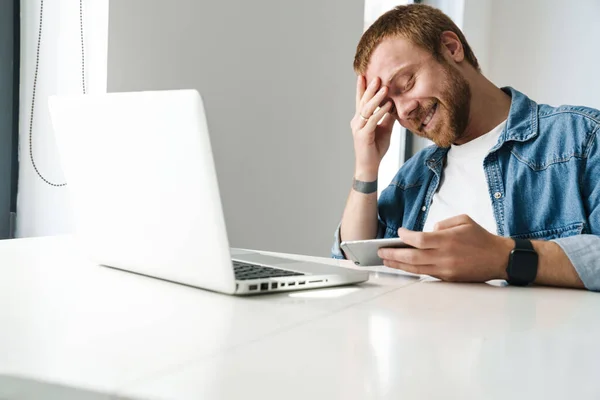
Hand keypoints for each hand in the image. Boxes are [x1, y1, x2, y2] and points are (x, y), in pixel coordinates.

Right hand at [351, 76, 395, 178]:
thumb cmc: (375, 149)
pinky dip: (381, 112)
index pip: (361, 100)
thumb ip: (387, 117)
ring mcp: (358, 128)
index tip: (364, 75)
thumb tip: (395, 105)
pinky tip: (388, 106)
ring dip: (376, 98)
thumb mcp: (384, 129)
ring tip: (385, 88)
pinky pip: (372, 121)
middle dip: (370, 88)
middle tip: (377, 76)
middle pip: (363, 101)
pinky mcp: (363, 136)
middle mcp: (356, 122)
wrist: (369, 166)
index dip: (362, 88)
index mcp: (360, 119)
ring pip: (367, 109)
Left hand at [377, 215, 513, 281]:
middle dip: (393, 254)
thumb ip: (442, 224)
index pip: (419, 239)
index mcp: (448, 240)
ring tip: (386, 260)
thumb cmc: (481, 238)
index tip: (399, 233)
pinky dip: (412, 270)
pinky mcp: (448, 278)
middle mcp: (445, 256)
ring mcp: (446, 269)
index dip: (405, 237)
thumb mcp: (463, 220)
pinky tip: (403, 266)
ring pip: (416, 268)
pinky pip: (426, 274)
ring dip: (398, 264)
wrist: (499, 258)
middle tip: (380, 251)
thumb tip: (425, 232)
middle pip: (412, 256)